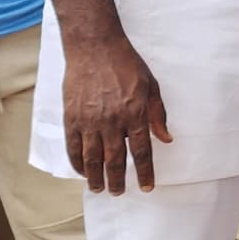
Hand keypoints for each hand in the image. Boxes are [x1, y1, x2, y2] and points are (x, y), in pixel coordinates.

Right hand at [64, 36, 172, 192]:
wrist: (95, 47)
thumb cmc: (126, 64)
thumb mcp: (151, 86)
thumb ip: (158, 115)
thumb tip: (166, 139)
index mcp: (135, 114)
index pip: (141, 152)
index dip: (144, 173)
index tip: (146, 187)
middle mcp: (112, 121)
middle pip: (115, 161)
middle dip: (117, 181)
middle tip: (118, 192)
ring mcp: (89, 120)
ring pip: (92, 158)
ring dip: (95, 177)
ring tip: (98, 188)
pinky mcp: (72, 117)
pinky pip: (73, 147)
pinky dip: (77, 162)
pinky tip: (82, 171)